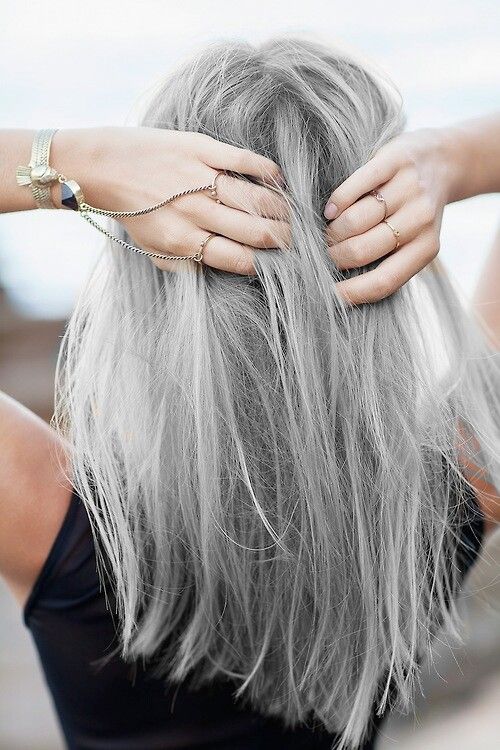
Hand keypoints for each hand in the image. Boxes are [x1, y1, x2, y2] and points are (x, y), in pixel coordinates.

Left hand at [51, 127, 288, 274]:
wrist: (101, 167)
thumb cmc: (131, 213)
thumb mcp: (154, 251)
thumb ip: (186, 266)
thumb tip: (222, 272)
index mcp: (183, 241)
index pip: (240, 259)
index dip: (266, 263)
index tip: (279, 262)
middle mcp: (194, 212)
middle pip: (256, 231)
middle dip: (283, 239)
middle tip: (294, 240)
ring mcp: (198, 178)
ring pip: (256, 199)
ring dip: (281, 209)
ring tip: (290, 215)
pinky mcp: (200, 148)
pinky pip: (244, 161)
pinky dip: (268, 172)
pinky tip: (279, 181)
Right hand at [323, 128, 458, 303]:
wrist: (442, 161)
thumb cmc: (414, 213)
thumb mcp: (412, 243)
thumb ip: (387, 263)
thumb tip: (343, 290)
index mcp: (426, 248)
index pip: (384, 281)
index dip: (351, 292)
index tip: (327, 293)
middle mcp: (421, 219)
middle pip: (362, 249)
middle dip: (335, 256)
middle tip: (326, 253)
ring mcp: (409, 189)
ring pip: (355, 220)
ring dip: (333, 230)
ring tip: (329, 231)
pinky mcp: (395, 161)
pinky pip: (355, 187)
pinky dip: (337, 202)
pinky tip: (330, 210)